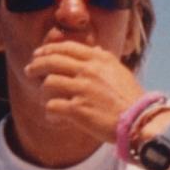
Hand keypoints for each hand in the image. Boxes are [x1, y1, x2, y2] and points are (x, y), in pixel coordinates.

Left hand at [18, 40, 146, 147]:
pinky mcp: (78, 109)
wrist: (140, 121)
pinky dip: (50, 112)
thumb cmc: (131, 99)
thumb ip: (105, 59)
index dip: (49, 49)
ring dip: (43, 91)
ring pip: (48, 83)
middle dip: (36, 65)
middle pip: (52, 61)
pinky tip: (53, 116)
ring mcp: (82, 89)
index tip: (39, 54)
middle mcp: (89, 71)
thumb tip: (95, 49)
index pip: (67, 48)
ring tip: (44, 98)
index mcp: (99, 60)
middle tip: (29, 71)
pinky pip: (52, 106)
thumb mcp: (120, 72)